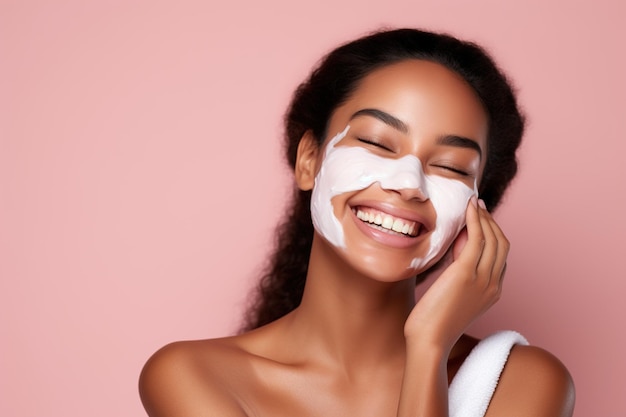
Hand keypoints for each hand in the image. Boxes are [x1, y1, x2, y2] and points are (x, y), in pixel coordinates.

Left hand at [404, 196, 508, 353]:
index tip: (480, 218)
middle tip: (478, 206)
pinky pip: (476, 239)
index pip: (500, 256)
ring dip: (483, 216)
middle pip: (501, 244)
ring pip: (492, 238)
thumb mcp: (453, 297)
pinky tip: (468, 208)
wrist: (429, 341)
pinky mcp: (466, 273)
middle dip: (491, 221)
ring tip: (472, 203)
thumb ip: (459, 277)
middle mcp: (493, 284)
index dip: (493, 233)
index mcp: (493, 292)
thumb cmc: (432, 323)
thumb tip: (454, 252)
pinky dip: (475, 220)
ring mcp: (483, 279)